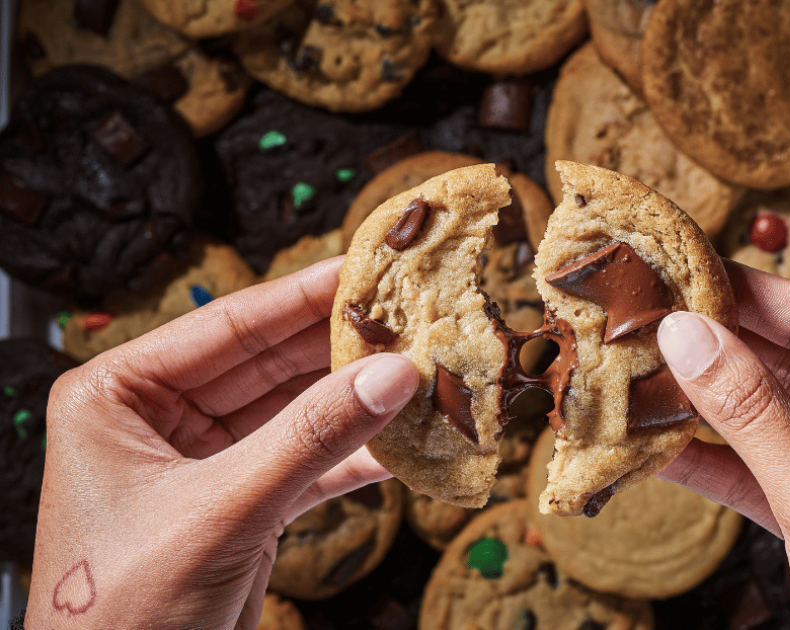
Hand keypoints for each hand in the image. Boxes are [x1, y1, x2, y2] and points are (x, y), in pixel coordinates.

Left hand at [26, 258, 417, 629]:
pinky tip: (405, 442)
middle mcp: (160, 418)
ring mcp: (205, 462)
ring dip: (359, 403)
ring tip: (426, 375)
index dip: (304, 297)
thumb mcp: (220, 510)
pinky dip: (356, 458)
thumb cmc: (123, 612)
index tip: (369, 269)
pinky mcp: (241, 505)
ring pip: (297, 414)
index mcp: (119, 395)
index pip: (229, 327)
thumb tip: (392, 375)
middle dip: (343, 349)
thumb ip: (310, 438)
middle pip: (271, 364)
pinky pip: (308, 465)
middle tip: (413, 320)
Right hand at [656, 261, 789, 629]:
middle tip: (640, 320)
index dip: (748, 294)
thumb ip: (751, 413)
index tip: (680, 266)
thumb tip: (684, 334)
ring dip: (705, 407)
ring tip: (632, 376)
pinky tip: (654, 445)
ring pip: (774, 417)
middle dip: (716, 351)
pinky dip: (715, 462)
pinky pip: (768, 468)